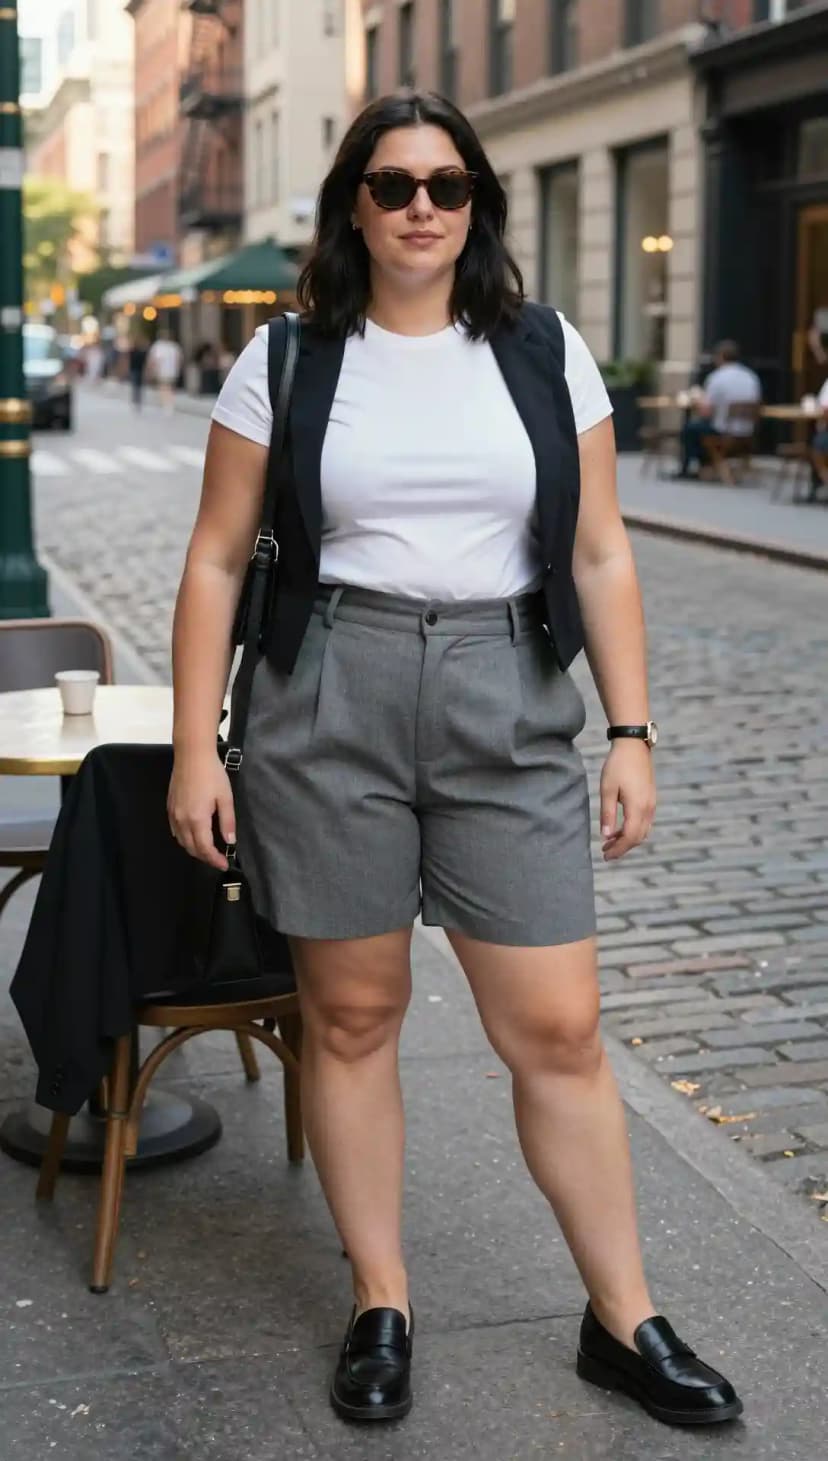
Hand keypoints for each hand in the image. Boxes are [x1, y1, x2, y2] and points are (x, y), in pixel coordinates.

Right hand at [167, 749, 235, 870]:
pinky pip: (175, 831)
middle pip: (191, 848)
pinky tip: (193, 836)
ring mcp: (173, 814)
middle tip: (218, 859)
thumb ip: (227, 822)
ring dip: (194, 849)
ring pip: (182, 841)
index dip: (215, 860)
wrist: (192, 755)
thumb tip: (230, 841)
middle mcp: (182, 820)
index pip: (205, 848)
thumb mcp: (225, 798)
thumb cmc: (212, 774)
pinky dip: (184, 839)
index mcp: (197, 819)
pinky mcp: (170, 807)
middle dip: (205, 858)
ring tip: (208, 850)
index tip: (224, 864)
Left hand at [599, 740, 655, 860]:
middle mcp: (648, 808)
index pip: (630, 837)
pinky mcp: (651, 799)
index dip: (618, 850)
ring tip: (610, 841)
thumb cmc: (617, 765)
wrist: (634, 745)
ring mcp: (652, 804)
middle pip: (638, 838)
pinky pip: (645, 822)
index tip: (605, 856)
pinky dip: (633, 830)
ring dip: (628, 839)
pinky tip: (620, 828)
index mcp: (637, 807)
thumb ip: (607, 814)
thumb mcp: (607, 789)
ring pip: (643, 831)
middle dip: (622, 848)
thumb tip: (606, 836)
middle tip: (605, 852)